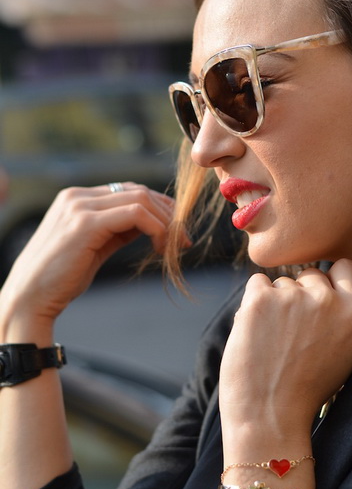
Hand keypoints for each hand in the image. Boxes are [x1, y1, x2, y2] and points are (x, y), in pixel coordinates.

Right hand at [0, 183, 185, 327]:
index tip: (176, 231)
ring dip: (165, 222)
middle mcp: (77, 196)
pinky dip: (156, 228)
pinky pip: (136, 214)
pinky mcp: (85, 223)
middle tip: (184, 239)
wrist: (30, 298)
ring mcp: (80, 206)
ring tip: (174, 246)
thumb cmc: (60, 278)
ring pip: (141, 199)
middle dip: (168, 214)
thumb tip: (151, 223)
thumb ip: (118, 230)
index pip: (130, 190)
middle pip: (139, 191)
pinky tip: (160, 248)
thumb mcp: (95, 246)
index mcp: (77, 198)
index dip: (159, 207)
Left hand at [219, 260, 351, 439]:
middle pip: (311, 274)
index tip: (320, 300)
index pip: (347, 267)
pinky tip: (257, 333)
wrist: (269, 417)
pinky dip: (253, 303)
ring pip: (282, 282)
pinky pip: (257, 284)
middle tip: (294, 335)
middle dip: (300, 295)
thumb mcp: (350, 353)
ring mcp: (294, 297)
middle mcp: (329, 300)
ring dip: (275, 303)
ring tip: (275, 342)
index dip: (331, 281)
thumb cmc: (307, 389)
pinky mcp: (261, 299)